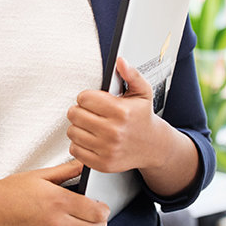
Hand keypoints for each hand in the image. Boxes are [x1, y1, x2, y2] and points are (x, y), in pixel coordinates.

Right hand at [0, 160, 108, 225]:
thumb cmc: (11, 192)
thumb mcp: (40, 175)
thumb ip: (66, 170)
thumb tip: (83, 165)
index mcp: (59, 201)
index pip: (97, 212)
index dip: (105, 209)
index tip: (101, 206)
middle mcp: (58, 223)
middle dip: (101, 223)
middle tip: (97, 217)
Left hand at [66, 57, 161, 173]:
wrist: (153, 146)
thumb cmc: (143, 117)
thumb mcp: (142, 92)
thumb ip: (131, 74)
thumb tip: (120, 61)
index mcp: (121, 111)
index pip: (84, 98)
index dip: (87, 97)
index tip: (94, 100)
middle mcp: (113, 131)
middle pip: (74, 114)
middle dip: (80, 110)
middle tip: (90, 112)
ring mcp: (107, 149)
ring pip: (72, 132)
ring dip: (78, 127)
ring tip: (91, 125)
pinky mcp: (102, 164)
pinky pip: (75, 150)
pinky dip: (79, 144)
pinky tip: (91, 139)